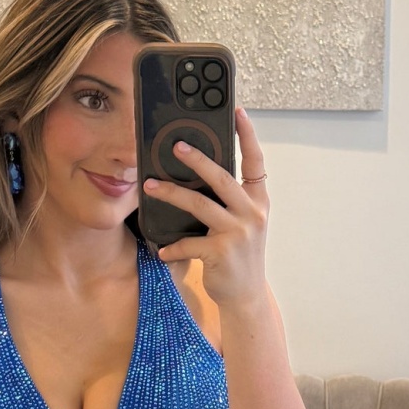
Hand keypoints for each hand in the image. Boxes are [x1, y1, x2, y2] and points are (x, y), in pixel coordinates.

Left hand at [142, 107, 267, 308]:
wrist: (246, 296)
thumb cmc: (238, 257)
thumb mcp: (243, 225)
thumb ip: (231, 202)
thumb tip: (201, 176)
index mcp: (258, 202)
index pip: (255, 162)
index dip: (248, 136)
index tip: (238, 112)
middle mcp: (251, 214)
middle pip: (221, 178)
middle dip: (197, 159)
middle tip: (176, 145)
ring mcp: (237, 233)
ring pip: (200, 205)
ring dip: (171, 194)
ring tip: (150, 186)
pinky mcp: (220, 253)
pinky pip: (189, 243)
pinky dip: (173, 247)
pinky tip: (161, 249)